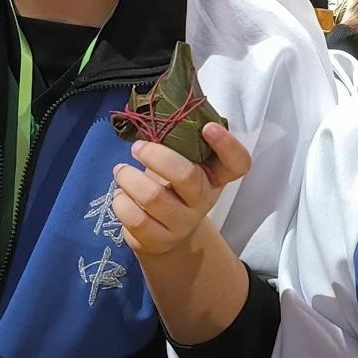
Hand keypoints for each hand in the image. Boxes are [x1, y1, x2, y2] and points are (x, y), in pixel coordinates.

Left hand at [110, 123, 248, 254]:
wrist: (164, 233)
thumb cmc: (171, 187)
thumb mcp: (181, 165)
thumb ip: (177, 144)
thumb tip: (155, 117)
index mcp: (215, 177)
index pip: (238, 164)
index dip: (227, 145)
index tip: (208, 127)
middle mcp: (203, 201)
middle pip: (187, 177)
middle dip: (156, 156)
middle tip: (137, 148)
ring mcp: (182, 223)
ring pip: (153, 197)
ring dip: (129, 178)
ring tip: (120, 171)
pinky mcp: (159, 240)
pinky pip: (135, 219)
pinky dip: (121, 202)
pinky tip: (120, 196)